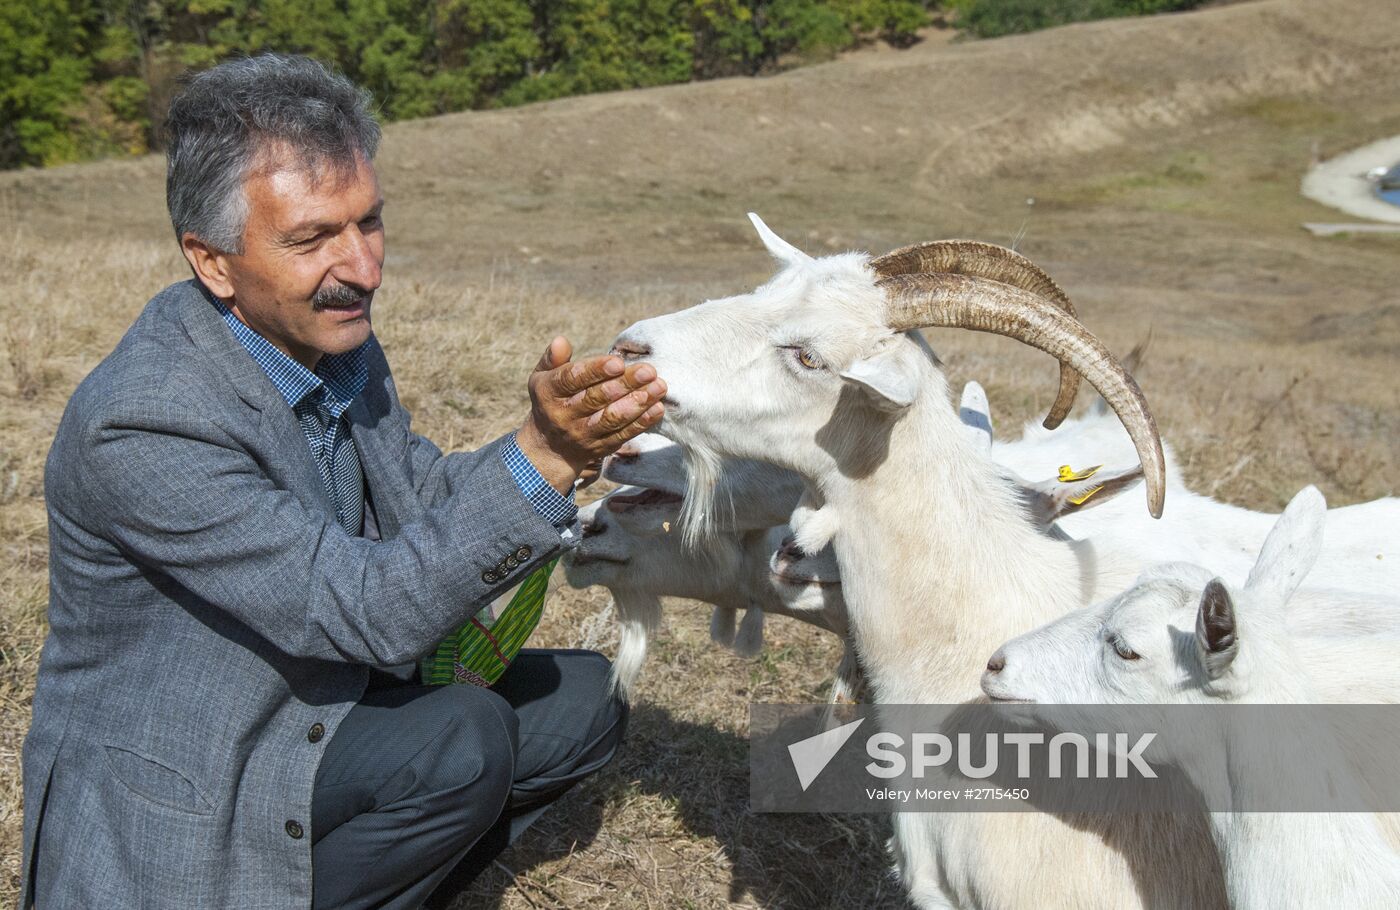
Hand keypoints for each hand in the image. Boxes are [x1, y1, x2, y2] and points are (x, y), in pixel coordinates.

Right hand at [516, 337, 665, 492]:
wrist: (549, 448)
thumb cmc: (551, 400)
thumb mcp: (543, 377)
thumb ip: (553, 358)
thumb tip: (560, 340)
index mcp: (549, 393)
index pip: (572, 379)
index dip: (595, 370)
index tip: (618, 362)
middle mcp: (564, 416)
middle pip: (595, 398)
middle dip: (625, 384)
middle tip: (648, 371)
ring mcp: (582, 434)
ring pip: (611, 418)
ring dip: (638, 403)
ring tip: (658, 387)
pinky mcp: (599, 448)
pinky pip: (622, 435)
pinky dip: (641, 422)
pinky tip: (657, 408)